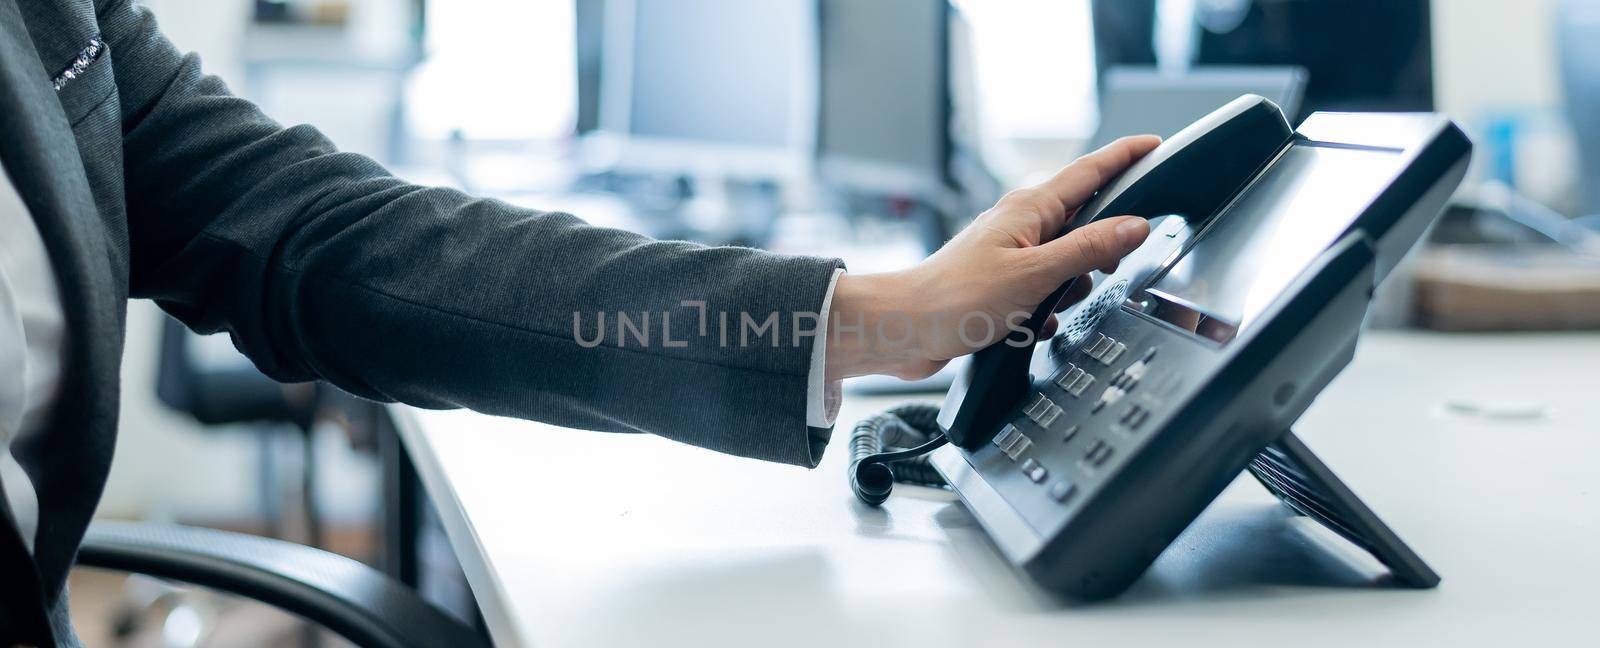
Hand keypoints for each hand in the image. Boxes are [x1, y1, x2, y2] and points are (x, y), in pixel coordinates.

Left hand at [826, 136, 1159, 380]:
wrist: (903, 329)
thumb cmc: (953, 298)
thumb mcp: (1033, 274)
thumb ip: (1087, 250)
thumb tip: (1133, 227)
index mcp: (1029, 209)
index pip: (1090, 171)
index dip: (1125, 156)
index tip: (1155, 145)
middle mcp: (1020, 225)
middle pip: (1083, 220)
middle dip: (1100, 249)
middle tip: (1105, 269)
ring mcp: (1010, 255)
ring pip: (1065, 264)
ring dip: (1067, 289)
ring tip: (1047, 306)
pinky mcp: (1001, 285)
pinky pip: (1043, 294)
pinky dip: (1044, 312)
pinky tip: (1029, 326)